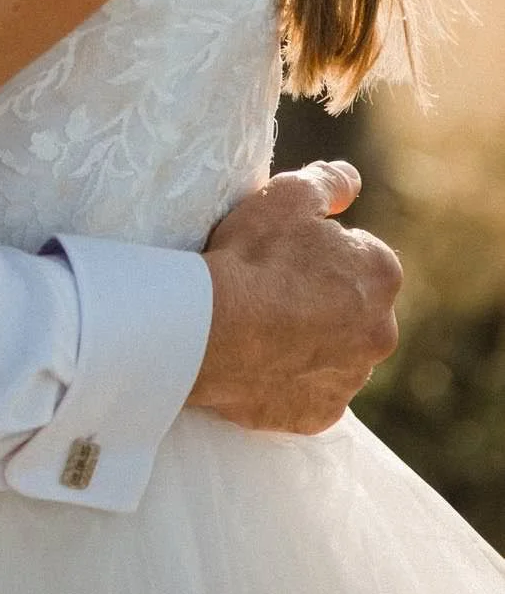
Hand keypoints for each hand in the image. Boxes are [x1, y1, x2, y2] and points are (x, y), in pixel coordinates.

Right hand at [190, 161, 400, 432]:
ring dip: (309, 339)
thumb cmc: (253, 256)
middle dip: (323, 297)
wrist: (212, 330)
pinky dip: (290, 378)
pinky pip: (309, 390)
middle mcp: (381, 331)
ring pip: (334, 351)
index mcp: (381, 275)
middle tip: (271, 286)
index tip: (284, 250)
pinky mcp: (320, 413)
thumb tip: (351, 179)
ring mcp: (351, 378)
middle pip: (352, 306)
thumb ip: (328, 182)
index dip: (317, 248)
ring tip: (260, 324)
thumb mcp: (287, 195)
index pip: (358, 254)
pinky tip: (259, 360)